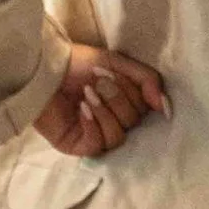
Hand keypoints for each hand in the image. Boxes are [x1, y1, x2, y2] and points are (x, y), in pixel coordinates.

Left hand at [33, 41, 167, 159]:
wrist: (43, 68)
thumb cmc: (77, 63)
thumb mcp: (118, 63)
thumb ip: (148, 81)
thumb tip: (165, 108)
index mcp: (124, 102)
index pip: (146, 109)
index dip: (134, 92)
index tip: (115, 74)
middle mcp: (112, 121)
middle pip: (133, 122)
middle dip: (117, 98)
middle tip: (97, 82)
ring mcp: (95, 135)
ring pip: (118, 137)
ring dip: (105, 112)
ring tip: (87, 94)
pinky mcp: (78, 145)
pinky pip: (98, 145)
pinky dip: (93, 125)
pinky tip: (82, 108)